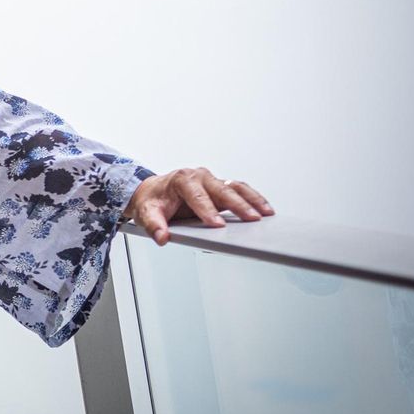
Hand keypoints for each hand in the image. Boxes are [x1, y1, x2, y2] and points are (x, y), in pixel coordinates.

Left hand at [122, 168, 272, 244]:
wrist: (153, 191)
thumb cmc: (152, 200)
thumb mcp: (146, 213)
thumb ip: (154, 226)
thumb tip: (161, 237)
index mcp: (181, 179)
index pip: (197, 196)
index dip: (207, 211)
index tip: (218, 225)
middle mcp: (199, 176)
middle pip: (221, 190)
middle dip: (237, 205)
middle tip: (251, 219)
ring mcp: (211, 180)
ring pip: (235, 187)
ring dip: (252, 200)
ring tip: (266, 213)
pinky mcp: (220, 187)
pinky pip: (239, 190)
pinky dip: (253, 198)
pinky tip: (265, 209)